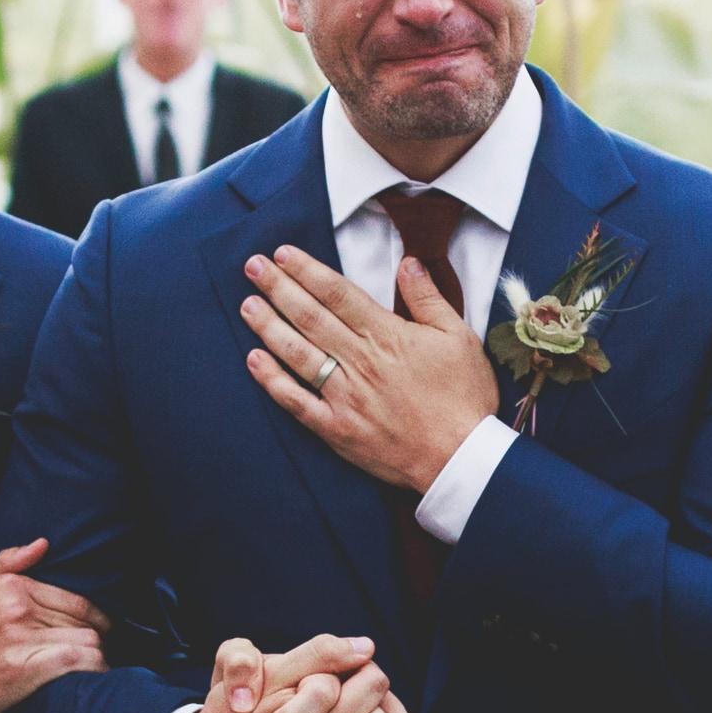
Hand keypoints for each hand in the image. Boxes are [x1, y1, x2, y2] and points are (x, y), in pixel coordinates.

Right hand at [0, 539, 105, 712]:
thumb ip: (7, 563)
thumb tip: (41, 544)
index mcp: (10, 587)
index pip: (73, 598)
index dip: (96, 616)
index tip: (103, 629)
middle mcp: (17, 608)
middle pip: (83, 620)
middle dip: (99, 637)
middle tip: (103, 650)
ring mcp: (21, 638)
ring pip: (86, 640)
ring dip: (97, 656)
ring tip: (97, 666)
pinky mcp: (25, 668)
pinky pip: (77, 660)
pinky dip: (91, 668)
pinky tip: (93, 676)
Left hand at [240, 246, 498, 492]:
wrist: (460, 458)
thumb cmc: (464, 398)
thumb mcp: (459, 337)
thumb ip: (428, 298)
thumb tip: (408, 262)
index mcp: (387, 335)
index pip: (337, 294)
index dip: (307, 270)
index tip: (283, 254)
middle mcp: (359, 361)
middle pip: (310, 317)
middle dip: (278, 288)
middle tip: (252, 266)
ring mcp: (344, 396)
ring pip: (298, 354)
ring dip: (269, 327)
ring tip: (247, 305)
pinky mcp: (336, 429)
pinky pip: (296, 402)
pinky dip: (273, 381)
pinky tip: (254, 361)